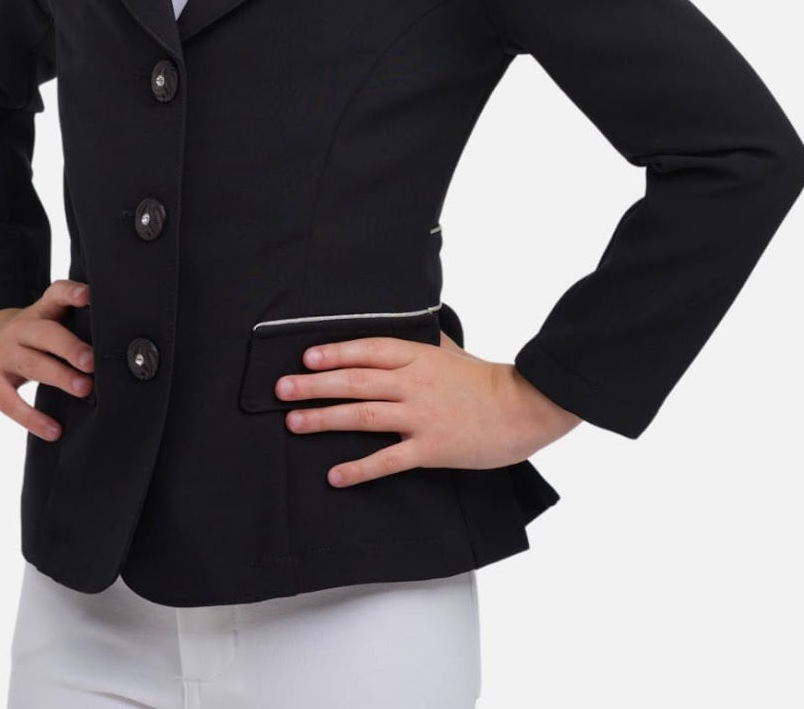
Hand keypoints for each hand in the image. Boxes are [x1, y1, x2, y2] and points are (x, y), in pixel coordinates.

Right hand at [0, 278, 95, 441]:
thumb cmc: (26, 341)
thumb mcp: (43, 326)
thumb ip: (72, 331)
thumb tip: (115, 353)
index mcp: (39, 312)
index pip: (55, 294)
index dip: (70, 292)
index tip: (88, 295)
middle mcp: (19, 329)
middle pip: (46, 333)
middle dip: (70, 346)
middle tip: (92, 361)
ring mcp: (2, 354)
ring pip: (33, 364)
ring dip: (60, 376)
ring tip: (84, 389)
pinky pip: (10, 402)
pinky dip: (32, 418)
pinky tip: (54, 430)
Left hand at [274, 331, 582, 487]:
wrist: (521, 408)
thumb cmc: (485, 380)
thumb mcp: (450, 350)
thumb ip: (421, 342)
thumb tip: (404, 327)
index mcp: (418, 357)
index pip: (367, 351)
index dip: (335, 353)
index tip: (306, 357)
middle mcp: (413, 384)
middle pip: (355, 381)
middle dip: (314, 384)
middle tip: (282, 389)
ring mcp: (420, 416)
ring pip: (363, 416)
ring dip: (325, 418)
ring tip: (294, 422)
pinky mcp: (430, 448)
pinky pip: (387, 460)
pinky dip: (359, 468)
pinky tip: (335, 474)